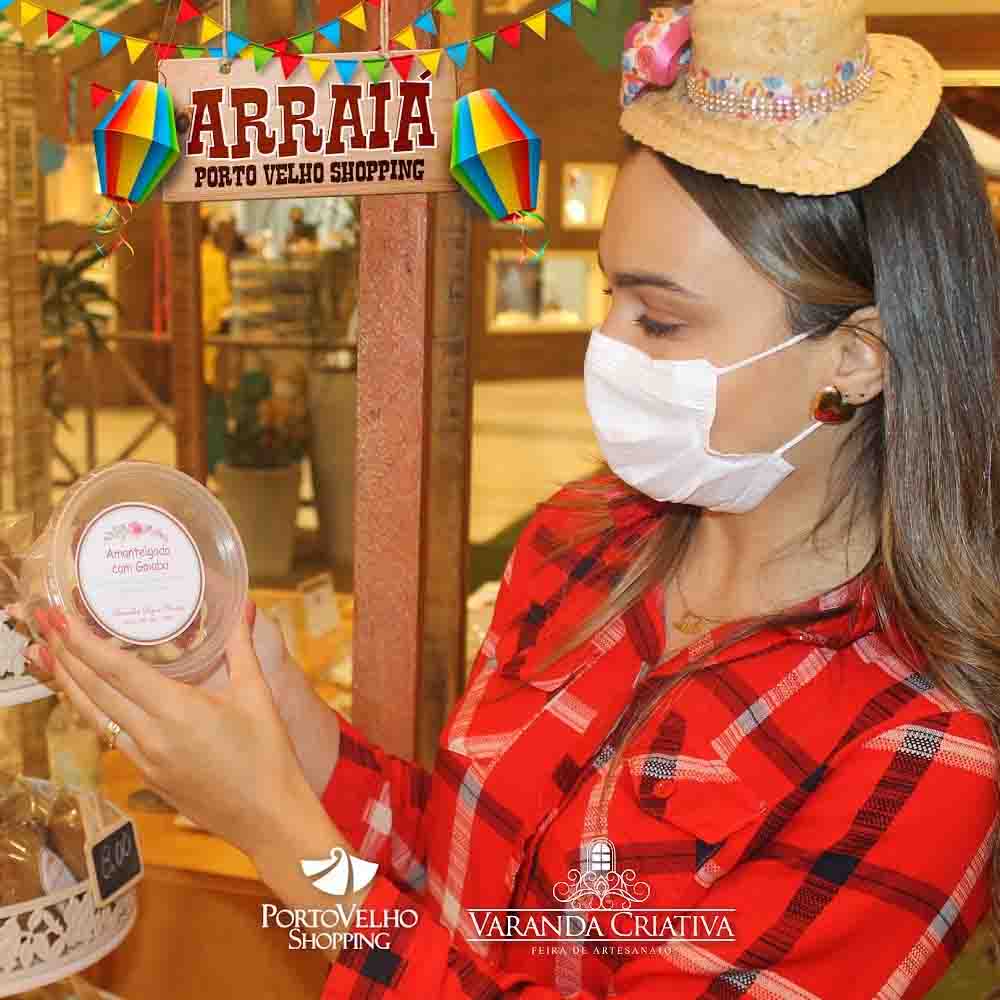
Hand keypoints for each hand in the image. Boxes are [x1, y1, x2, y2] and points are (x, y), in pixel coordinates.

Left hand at [28, 601, 314, 857]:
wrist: (266, 817)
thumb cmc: (268, 755)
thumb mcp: (257, 696)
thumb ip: (241, 649)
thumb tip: (244, 607)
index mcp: (177, 711)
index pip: (117, 670)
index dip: (83, 642)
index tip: (61, 617)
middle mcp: (151, 736)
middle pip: (95, 690)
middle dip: (65, 654)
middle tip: (43, 622)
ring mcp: (144, 759)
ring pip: (95, 715)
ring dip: (68, 683)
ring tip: (45, 655)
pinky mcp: (147, 774)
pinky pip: (111, 735)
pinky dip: (93, 709)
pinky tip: (88, 696)